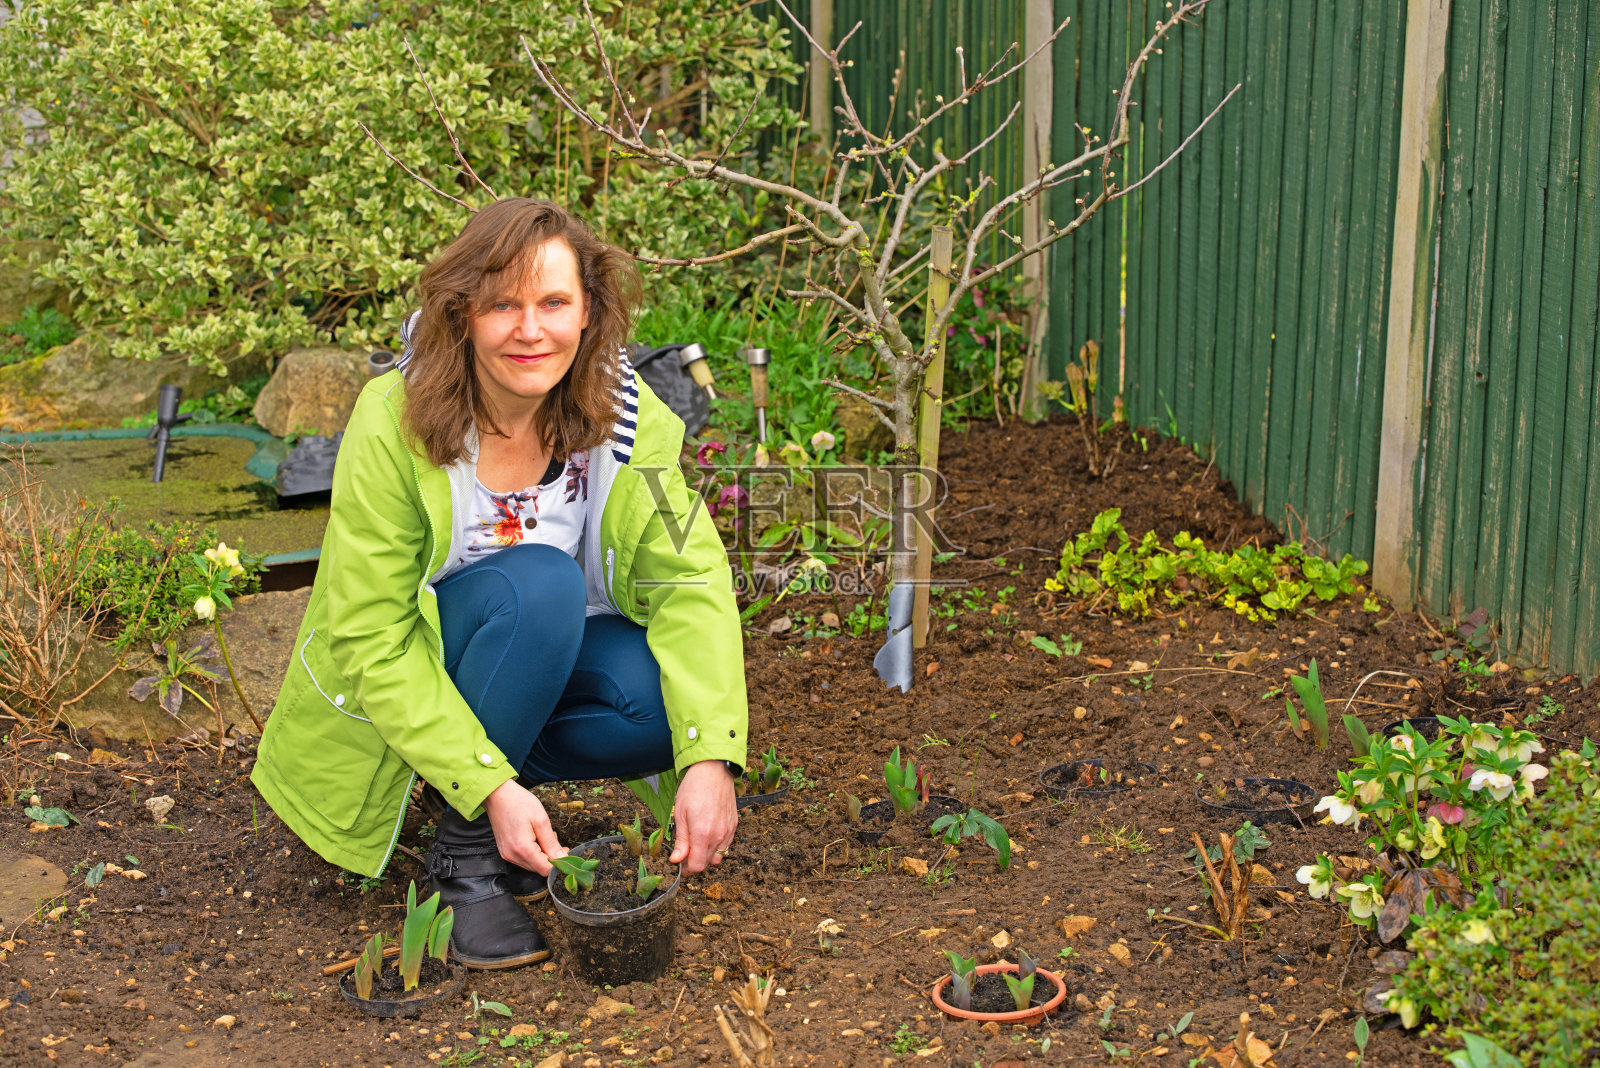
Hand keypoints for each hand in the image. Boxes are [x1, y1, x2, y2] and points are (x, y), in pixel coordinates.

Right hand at [482, 779, 566, 875]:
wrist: (497, 795)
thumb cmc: (519, 802)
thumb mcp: (541, 820)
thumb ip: (551, 843)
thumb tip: (562, 858)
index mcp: (522, 849)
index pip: (545, 870)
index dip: (558, 863)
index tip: (566, 851)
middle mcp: (512, 856)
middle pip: (538, 868)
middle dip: (550, 857)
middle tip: (555, 839)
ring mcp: (507, 855)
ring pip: (531, 864)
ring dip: (542, 854)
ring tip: (543, 835)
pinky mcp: (505, 851)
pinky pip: (523, 858)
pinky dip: (533, 852)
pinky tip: (534, 837)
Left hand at [669, 760, 736, 874]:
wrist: (714, 770)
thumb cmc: (693, 788)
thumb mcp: (680, 814)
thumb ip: (681, 840)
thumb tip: (676, 860)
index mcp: (702, 834)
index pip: (697, 866)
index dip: (687, 868)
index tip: (679, 863)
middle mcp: (718, 836)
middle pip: (707, 863)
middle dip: (695, 861)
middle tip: (685, 850)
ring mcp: (728, 831)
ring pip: (718, 857)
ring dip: (706, 855)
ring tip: (696, 842)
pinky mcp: (734, 825)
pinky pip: (726, 846)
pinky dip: (716, 846)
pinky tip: (707, 834)